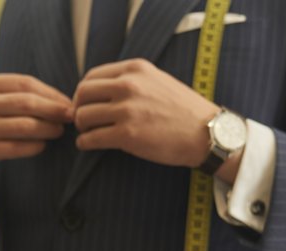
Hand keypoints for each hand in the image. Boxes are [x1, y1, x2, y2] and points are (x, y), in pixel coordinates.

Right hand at [0, 73, 73, 185]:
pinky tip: (42, 145)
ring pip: (25, 127)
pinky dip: (35, 146)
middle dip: (55, 110)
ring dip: (48, 129)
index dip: (50, 93)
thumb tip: (56, 99)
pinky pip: (17, 148)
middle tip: (72, 116)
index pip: (25, 84)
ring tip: (58, 131)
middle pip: (28, 103)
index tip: (67, 102)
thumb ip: (11, 93)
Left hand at [73, 59, 232, 176]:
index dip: (83, 92)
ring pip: (83, 116)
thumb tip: (101, 91)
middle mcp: (129, 85)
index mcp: (136, 69)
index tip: (85, 104)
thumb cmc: (182, 111)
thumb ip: (131, 80)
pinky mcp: (127, 135)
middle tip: (83, 121)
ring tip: (88, 133)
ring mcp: (128, 110)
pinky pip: (91, 139)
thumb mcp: (157, 81)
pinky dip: (85, 143)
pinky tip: (89, 145)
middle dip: (78, 109)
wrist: (206, 133)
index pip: (91, 76)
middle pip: (83, 94)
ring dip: (81, 127)